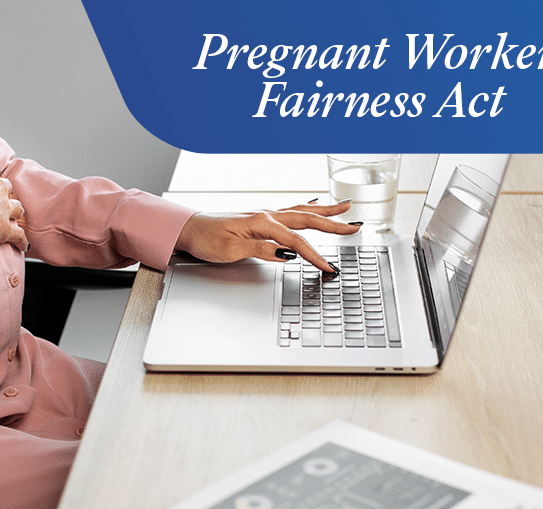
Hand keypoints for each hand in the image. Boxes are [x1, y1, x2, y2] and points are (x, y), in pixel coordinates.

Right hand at [0, 148, 28, 251]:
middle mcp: (1, 187)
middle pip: (6, 188)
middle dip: (1, 193)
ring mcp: (5, 208)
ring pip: (16, 208)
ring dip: (13, 211)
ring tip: (9, 216)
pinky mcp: (6, 228)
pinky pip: (19, 235)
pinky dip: (21, 240)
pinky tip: (22, 244)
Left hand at [173, 200, 359, 272]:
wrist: (187, 229)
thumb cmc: (205, 239)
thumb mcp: (231, 250)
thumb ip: (261, 250)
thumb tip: (286, 254)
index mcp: (262, 222)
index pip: (296, 242)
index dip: (314, 256)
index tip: (329, 268)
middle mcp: (265, 215)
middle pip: (306, 220)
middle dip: (332, 224)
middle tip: (355, 226)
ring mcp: (263, 215)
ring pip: (301, 212)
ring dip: (324, 212)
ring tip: (344, 208)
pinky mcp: (259, 219)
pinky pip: (289, 212)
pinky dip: (305, 209)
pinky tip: (312, 206)